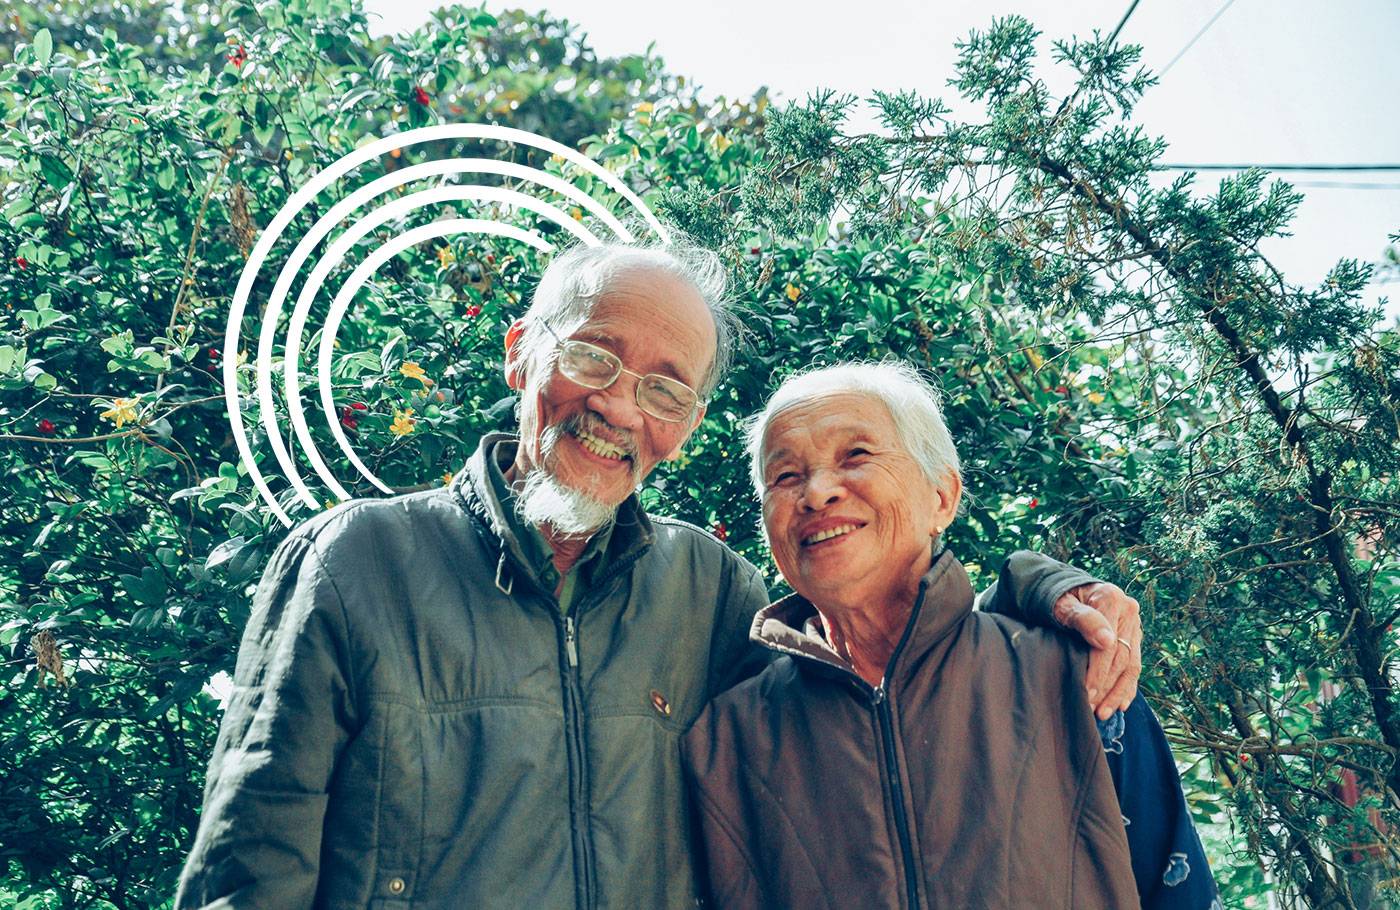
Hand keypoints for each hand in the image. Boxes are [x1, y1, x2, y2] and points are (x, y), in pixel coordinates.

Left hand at [1053, 581, 1140, 719]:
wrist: (1067, 589)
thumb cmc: (1058, 598)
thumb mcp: (1062, 604)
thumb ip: (1082, 619)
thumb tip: (1106, 641)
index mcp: (1111, 598)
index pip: (1108, 645)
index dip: (1098, 672)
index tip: (1086, 693)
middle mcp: (1128, 611)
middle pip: (1121, 658)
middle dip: (1106, 687)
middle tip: (1092, 709)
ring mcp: (1133, 624)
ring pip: (1131, 665)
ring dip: (1118, 693)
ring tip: (1104, 713)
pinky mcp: (1133, 636)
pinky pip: (1135, 665)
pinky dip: (1128, 687)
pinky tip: (1120, 705)